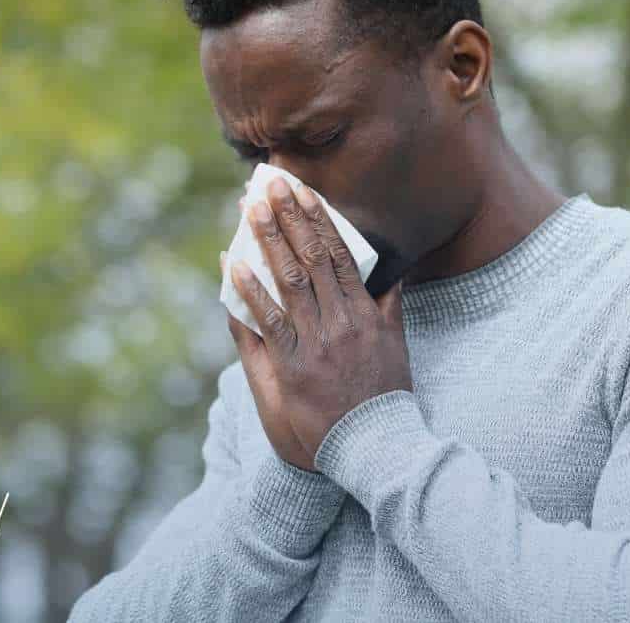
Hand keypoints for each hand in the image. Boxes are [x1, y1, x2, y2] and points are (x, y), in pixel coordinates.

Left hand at [222, 176, 412, 470]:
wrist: (376, 446)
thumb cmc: (384, 396)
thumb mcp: (396, 345)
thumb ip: (389, 307)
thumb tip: (390, 274)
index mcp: (365, 312)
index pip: (339, 254)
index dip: (317, 219)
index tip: (302, 190)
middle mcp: (341, 321)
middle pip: (311, 257)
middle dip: (288, 217)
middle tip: (268, 183)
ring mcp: (316, 343)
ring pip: (289, 281)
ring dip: (267, 241)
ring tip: (249, 208)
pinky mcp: (293, 367)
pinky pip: (268, 322)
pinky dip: (250, 291)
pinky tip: (233, 263)